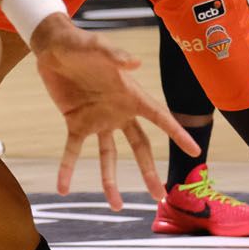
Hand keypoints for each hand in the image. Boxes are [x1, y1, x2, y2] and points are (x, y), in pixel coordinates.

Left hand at [31, 18, 188, 209]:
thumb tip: (134, 65)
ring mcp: (98, 119)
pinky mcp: (76, 122)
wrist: (53, 46)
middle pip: (139, 147)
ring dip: (110, 180)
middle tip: (159, 196)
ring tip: (116, 206)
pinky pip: (73, 150)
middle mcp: (119, 112)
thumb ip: (116, 56)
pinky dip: (67, 168)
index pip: (160, 118)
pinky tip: (63, 187)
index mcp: (132, 95)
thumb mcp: (98, 47)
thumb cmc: (81, 43)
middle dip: (149, 171)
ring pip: (109, 156)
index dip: (177, 134)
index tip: (195, 152)